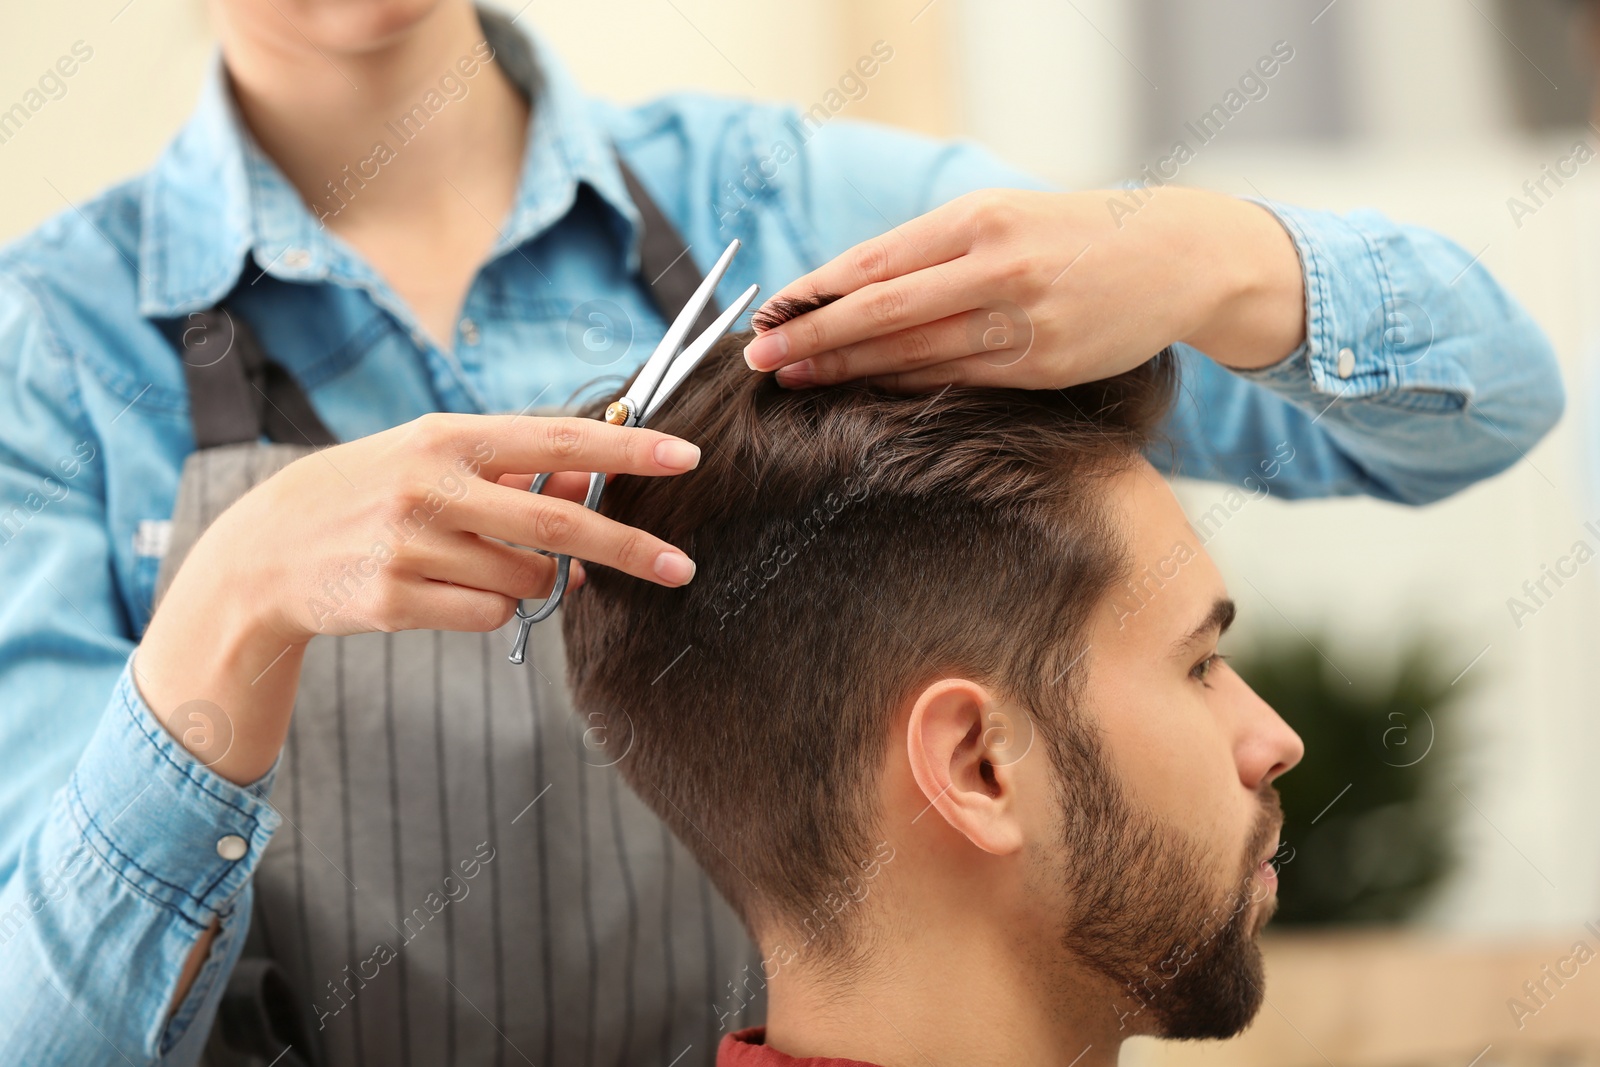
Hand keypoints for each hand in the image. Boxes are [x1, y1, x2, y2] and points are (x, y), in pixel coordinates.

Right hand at [229, 412, 701, 641]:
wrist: (267, 549)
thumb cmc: (373, 495)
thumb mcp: (438, 463)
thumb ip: (516, 471)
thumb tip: (599, 478)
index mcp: (449, 438)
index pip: (558, 439)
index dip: (628, 450)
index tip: (686, 457)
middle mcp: (431, 485)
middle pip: (559, 523)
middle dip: (628, 549)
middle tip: (681, 567)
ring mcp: (410, 544)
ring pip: (527, 580)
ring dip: (533, 582)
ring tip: (481, 564)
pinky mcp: (395, 600)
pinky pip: (490, 616)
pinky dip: (491, 609)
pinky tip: (447, 590)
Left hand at [742, 187, 1305, 391]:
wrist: (1178, 254)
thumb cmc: (1075, 233)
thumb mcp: (1006, 216)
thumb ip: (936, 248)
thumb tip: (850, 284)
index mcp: (979, 217)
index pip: (875, 260)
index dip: (815, 292)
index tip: (769, 313)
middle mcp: (996, 264)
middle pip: (882, 309)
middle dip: (813, 338)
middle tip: (759, 360)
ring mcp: (1022, 318)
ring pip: (914, 351)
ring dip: (848, 370)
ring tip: (796, 380)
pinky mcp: (1043, 363)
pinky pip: (957, 380)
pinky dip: (905, 387)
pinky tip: (866, 394)